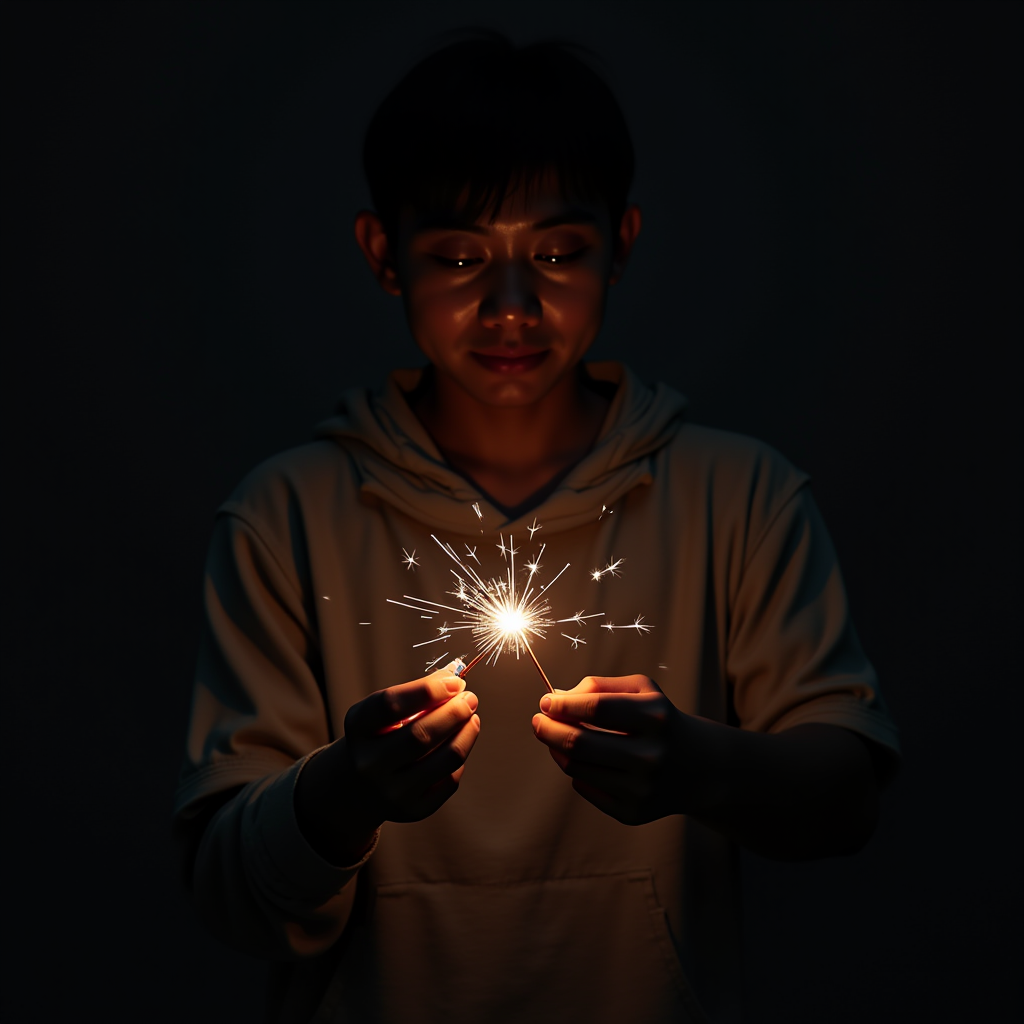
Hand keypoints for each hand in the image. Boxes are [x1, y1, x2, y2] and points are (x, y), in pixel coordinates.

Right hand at [295, 663, 479, 862]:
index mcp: (358, 728)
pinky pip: (450, 781)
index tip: (456, 682)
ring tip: (472, 717)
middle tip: (470, 699)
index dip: (427, 690)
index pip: (391, 705)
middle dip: (454, 712)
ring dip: (466, 733)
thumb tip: (456, 674)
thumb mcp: (386, 710)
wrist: (359, 785)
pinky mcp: (412, 810)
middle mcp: (369, 763)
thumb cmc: (381, 734)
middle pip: (421, 735)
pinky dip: (459, 758)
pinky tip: (456, 744)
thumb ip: (419, 691)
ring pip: (445, 759)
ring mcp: (390, 791)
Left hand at [531, 674, 686, 825]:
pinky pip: (585, 788)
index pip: (596, 708)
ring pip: (576, 768)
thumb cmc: (659, 719)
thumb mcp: (641, 690)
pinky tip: (587, 762)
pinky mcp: (633, 812)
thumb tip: (556, 698)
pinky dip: (577, 772)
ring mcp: (642, 788)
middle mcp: (651, 755)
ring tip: (556, 738)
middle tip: (537, 721)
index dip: (563, 705)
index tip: (545, 702)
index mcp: (655, 717)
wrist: (699, 767)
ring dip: (557, 749)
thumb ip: (599, 686)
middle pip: (580, 742)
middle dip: (548, 729)